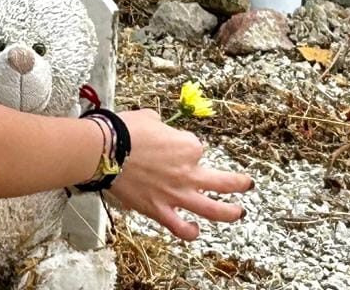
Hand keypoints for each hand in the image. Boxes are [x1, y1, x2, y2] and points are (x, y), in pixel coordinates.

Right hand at [107, 108, 251, 240]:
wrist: (104, 150)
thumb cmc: (124, 131)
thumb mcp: (149, 117)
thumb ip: (161, 126)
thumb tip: (157, 129)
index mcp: (188, 146)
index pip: (194, 147)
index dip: (183, 146)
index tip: (170, 145)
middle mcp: (188, 172)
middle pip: (223, 181)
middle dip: (238, 183)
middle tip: (245, 183)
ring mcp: (176, 194)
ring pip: (212, 209)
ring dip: (229, 212)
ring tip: (238, 212)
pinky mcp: (160, 210)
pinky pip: (180, 227)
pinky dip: (189, 231)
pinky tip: (194, 230)